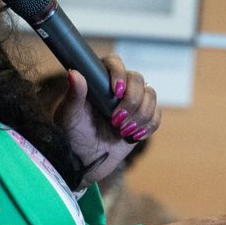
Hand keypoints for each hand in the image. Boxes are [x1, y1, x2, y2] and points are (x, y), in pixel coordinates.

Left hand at [54, 56, 159, 184]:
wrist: (84, 161)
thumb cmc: (72, 136)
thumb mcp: (69, 116)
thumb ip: (74, 95)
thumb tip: (74, 74)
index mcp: (98, 81)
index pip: (114, 63)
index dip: (119, 74)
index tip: (116, 92)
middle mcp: (118, 88)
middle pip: (138, 79)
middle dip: (131, 101)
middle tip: (116, 121)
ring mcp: (132, 103)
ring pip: (150, 96)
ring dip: (140, 115)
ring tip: (123, 132)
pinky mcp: (142, 120)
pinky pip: (156, 116)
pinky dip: (148, 126)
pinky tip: (133, 136)